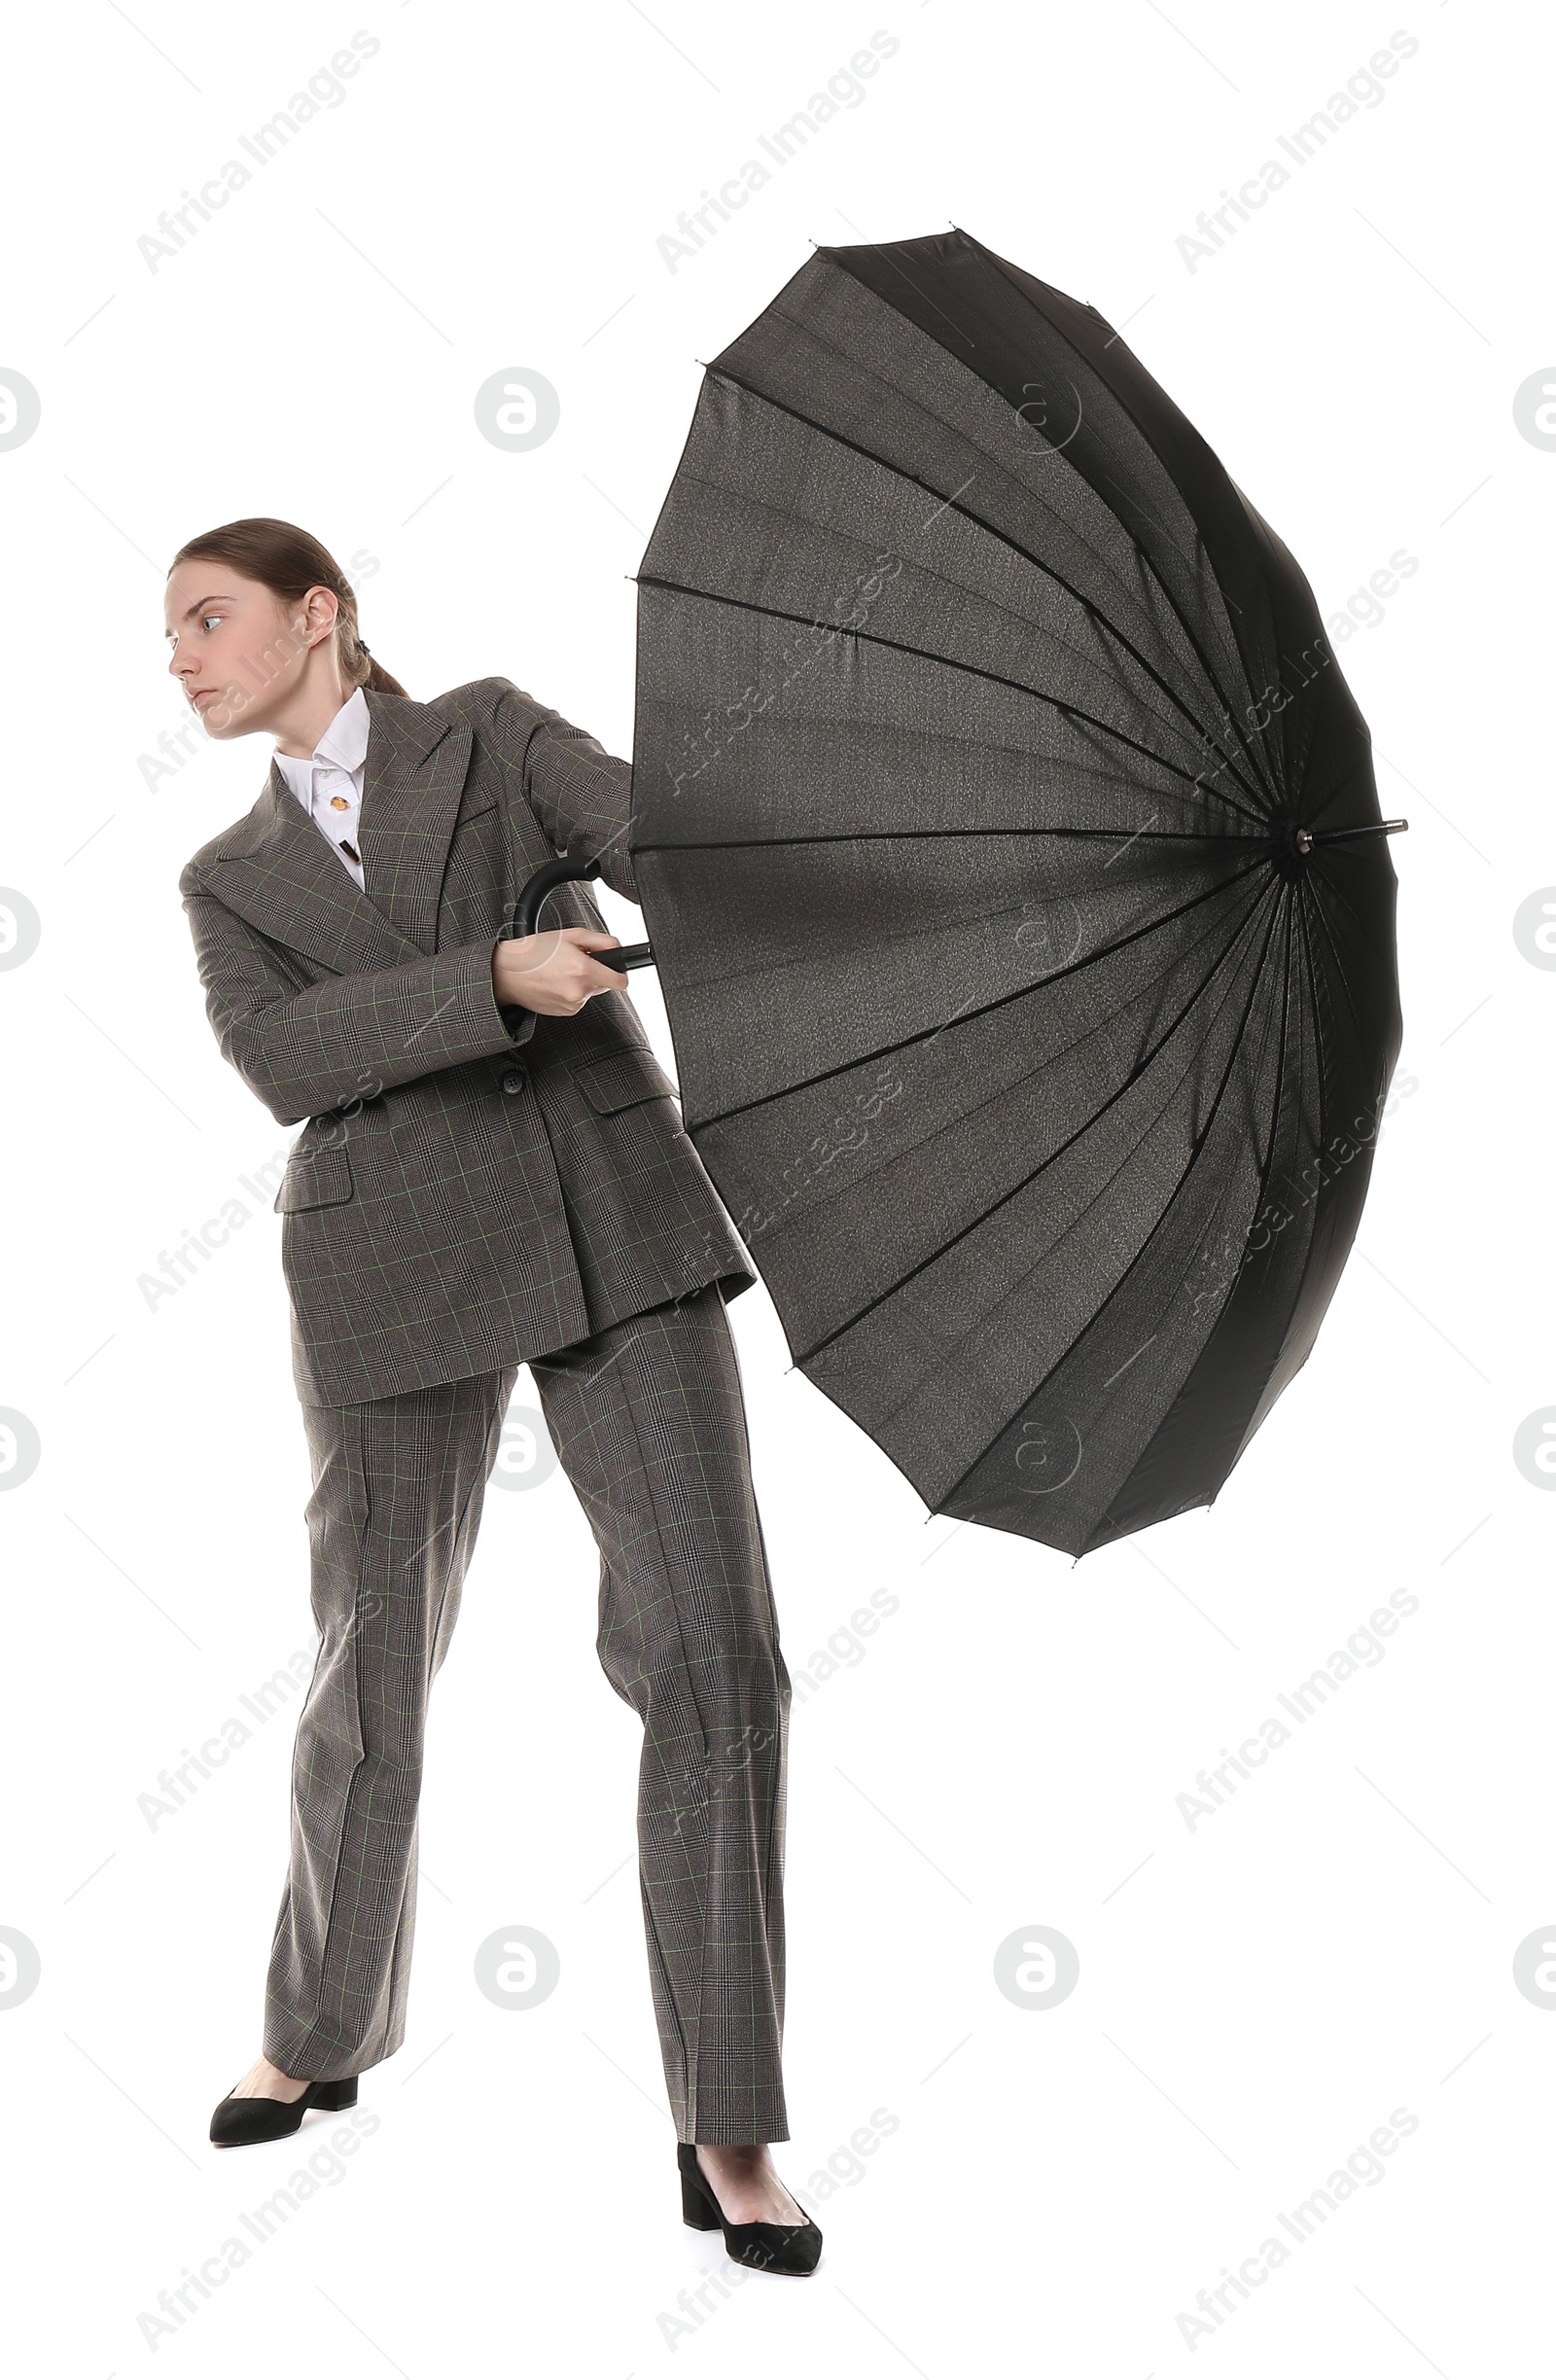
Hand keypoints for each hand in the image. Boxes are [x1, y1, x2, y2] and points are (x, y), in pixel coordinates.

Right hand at [492, 926, 627, 1015]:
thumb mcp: (570, 936)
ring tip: (559, 971)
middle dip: (595, 973)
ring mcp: (572, 1003)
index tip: (618, 971)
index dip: (621, 974)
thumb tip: (617, 948)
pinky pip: (577, 1000)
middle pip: (604, 985)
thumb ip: (600, 941)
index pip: (620, 982)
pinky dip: (570, 991)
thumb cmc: (533, 953)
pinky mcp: (565, 1012)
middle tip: (575, 962)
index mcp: (582, 969)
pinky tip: (555, 982)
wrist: (506, 974)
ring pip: (589, 992)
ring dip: (581, 982)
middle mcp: (579, 990)